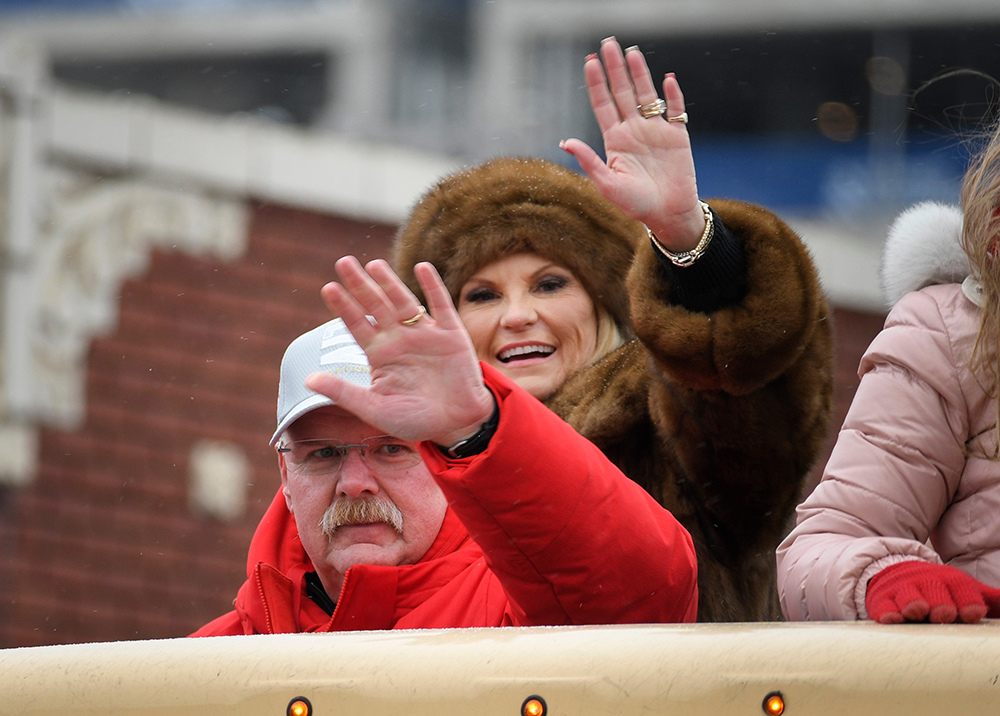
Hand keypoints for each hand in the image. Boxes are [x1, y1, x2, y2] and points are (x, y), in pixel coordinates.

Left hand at [304, 257, 494, 447]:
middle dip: (360, 285)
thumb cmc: (416, 421)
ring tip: (374, 264)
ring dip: (390, 282)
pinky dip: (432, 286)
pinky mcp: (451, 334)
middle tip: (344, 263)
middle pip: (376, 306)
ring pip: (403, 301)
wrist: (457, 426)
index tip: (328, 288)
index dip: (344, 307)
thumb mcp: (375, 409)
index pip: (357, 325)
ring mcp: (425, 334)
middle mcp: (400, 339)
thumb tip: (307, 379)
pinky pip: (440, 305)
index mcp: (380, 355)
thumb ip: (344, 393)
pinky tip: (422, 267)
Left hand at [559, 36, 704, 252]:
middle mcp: (634, 131)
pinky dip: (673, 96)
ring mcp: (656, 131)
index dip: (597, 83)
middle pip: (623, 93)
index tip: (590, 61)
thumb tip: (565, 141)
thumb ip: (589, 160)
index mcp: (615, 140)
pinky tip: (668, 80)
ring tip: (631, 52)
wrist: (667, 215)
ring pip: (647, 96)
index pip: (603, 105)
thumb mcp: (607, 184)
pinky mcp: (677, 137)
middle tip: (608, 44)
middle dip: (615, 69)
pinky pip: (676, 112)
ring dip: (640, 74)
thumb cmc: (635, 204)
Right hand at [865, 561, 999, 623]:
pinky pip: (883, 606)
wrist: (896, 572)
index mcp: (950, 580)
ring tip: (917, 612)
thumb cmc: (938, 589)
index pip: (962, 589)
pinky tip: (892, 618)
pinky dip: (887, 612)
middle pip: (934, 592)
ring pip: (908, 597)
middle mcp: (926, 583)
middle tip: (944, 615)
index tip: (972, 614)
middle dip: (940, 604)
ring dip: (913, 604)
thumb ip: (991, 600)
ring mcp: (903, 591)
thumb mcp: (965, 590)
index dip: (968, 602)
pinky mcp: (882, 600)